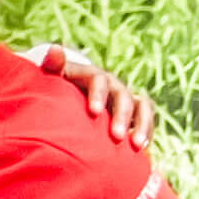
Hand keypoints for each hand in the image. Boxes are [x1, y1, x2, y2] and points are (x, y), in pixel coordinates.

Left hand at [30, 43, 156, 148]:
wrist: (69, 94)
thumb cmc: (56, 88)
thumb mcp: (52, 78)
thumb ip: (52, 66)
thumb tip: (55, 49)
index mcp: (92, 76)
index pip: (99, 81)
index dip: (98, 95)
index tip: (94, 112)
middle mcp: (113, 85)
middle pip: (123, 97)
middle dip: (121, 116)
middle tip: (115, 136)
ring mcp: (125, 98)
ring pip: (141, 107)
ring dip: (142, 125)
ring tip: (137, 146)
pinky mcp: (134, 112)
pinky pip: (146, 119)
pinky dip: (146, 131)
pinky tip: (142, 149)